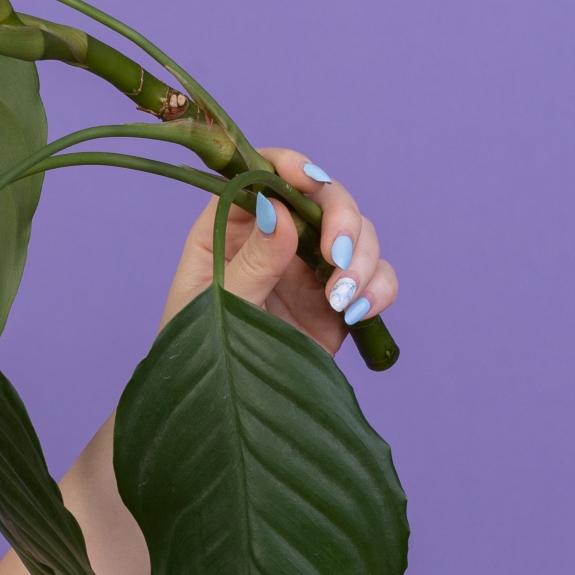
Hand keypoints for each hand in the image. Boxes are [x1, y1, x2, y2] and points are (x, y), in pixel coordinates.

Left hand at [158, 147, 396, 353]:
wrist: (218, 408)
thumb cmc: (196, 349)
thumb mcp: (215, 305)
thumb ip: (250, 262)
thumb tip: (279, 210)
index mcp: (230, 227)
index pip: (264, 174)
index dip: (292, 166)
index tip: (309, 179)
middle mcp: (275, 239)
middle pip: (324, 199)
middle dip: (342, 218)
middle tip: (336, 253)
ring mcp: (310, 269)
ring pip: (358, 236)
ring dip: (362, 259)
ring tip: (341, 300)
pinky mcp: (338, 302)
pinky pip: (375, 280)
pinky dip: (378, 289)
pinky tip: (356, 312)